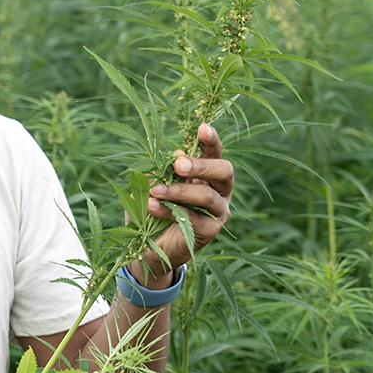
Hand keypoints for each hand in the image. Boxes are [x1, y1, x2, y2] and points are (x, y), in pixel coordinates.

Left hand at [130, 124, 233, 286]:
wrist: (148, 244)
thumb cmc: (153, 206)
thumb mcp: (153, 182)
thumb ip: (164, 169)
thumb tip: (178, 152)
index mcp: (207, 172)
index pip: (215, 152)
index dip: (211, 140)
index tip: (202, 128)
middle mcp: (219, 189)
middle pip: (224, 171)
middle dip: (201, 165)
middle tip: (178, 164)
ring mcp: (218, 211)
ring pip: (208, 195)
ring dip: (180, 190)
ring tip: (156, 190)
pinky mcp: (211, 230)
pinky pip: (195, 217)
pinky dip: (170, 210)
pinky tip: (152, 205)